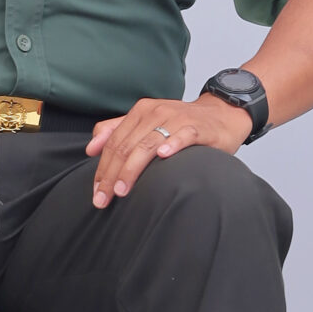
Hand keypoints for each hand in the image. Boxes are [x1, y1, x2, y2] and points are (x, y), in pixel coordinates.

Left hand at [86, 93, 255, 207]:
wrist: (221, 114)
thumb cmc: (181, 124)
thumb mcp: (147, 123)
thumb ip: (117, 130)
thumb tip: (91, 148)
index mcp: (140, 111)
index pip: (114, 142)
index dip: (102, 168)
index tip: (96, 192)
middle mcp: (156, 112)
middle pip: (127, 146)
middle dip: (112, 175)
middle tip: (103, 199)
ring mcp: (177, 119)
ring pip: (148, 144)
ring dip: (132, 168)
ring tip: (122, 190)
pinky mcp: (198, 128)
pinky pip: (183, 136)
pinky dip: (172, 144)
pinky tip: (163, 156)